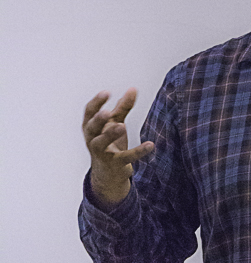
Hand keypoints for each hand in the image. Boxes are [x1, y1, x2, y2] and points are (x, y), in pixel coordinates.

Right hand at [82, 88, 153, 208]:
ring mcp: (102, 153)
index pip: (89, 112)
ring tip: (122, 126)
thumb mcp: (115, 124)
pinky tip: (150, 145)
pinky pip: (126, 157)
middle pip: (91, 128)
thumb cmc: (110, 144)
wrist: (109, 174)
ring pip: (101, 143)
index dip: (96, 102)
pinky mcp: (115, 164)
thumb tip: (133, 89)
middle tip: (108, 112)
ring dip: (110, 134)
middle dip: (98, 119)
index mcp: (91, 127)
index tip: (106, 92)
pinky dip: (138, 151)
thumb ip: (123, 107)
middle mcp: (92, 139)